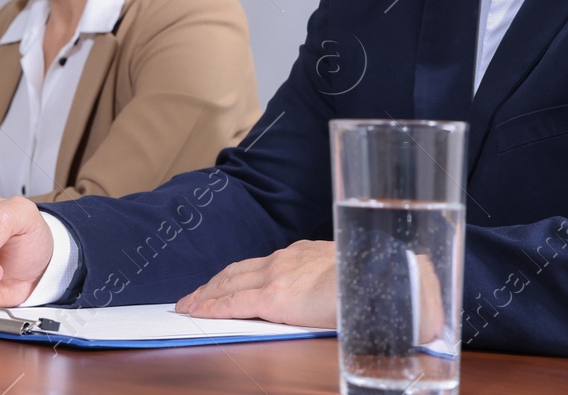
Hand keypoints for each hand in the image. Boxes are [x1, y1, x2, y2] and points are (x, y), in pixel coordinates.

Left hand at [176, 241, 443, 338]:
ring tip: (188, 305)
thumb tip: (330, 292)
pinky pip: (232, 302)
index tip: (221, 283)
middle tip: (192, 295)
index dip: (235, 276)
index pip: (258, 265)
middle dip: (212, 284)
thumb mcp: (343, 272)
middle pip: (236, 271)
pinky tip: (196, 312)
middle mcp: (283, 260)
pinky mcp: (273, 297)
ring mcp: (275, 276)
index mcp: (300, 254)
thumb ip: (328, 280)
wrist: (380, 277)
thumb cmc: (371, 277)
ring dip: (206, 294)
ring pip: (228, 284)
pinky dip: (211, 306)